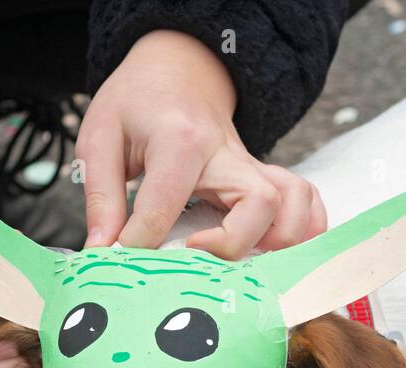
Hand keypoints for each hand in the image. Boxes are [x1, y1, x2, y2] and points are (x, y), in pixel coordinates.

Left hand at [77, 30, 326, 258]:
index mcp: (180, 140)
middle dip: (232, 245)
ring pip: (294, 203)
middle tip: (194, 256)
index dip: (140, 241)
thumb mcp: (100, 137)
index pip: (165, 205)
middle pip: (260, 204)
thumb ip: (101, 197)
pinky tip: (275, 250)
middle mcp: (228, 153)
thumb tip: (102, 251)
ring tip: (241, 261)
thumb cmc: (137, 103)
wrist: (178, 68)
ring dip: (278, 241)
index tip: (123, 253)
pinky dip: (303, 228)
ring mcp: (252, 167)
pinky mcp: (263, 177)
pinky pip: (305, 200)